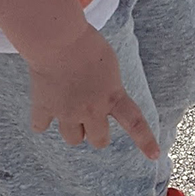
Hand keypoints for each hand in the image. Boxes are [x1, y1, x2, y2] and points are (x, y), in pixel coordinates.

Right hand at [24, 27, 160, 159]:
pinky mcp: (44, 107)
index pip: (134, 122)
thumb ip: (109, 86)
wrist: (57, 39)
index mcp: (112, 96)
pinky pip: (40, 126)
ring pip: (73, 139)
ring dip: (73, 130)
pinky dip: (42, 121)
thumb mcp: (109, 65)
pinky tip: (44, 111)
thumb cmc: (86, 44)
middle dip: (97, 134)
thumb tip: (101, 99)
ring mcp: (67, 112)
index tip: (154, 155)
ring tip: (69, 112)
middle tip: (91, 119)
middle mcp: (91, 109)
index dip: (145, 141)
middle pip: (98, 140)